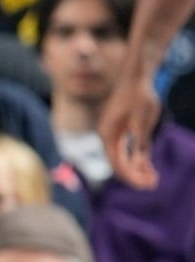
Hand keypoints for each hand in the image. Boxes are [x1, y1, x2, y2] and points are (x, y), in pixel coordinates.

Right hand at [101, 71, 161, 188]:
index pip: (117, 163)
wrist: (136, 76)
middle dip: (135, 176)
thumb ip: (140, 141)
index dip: (131, 177)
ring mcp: (114, 135)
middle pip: (118, 164)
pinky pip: (128, 151)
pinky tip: (149, 168)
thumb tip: (139, 163)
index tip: (147, 184)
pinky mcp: (123, 132)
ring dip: (137, 170)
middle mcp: (107, 137)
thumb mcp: (142, 119)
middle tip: (153, 185)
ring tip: (153, 179)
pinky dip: (138, 160)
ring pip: (123, 159)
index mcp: (107, 134)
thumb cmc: (139, 95)